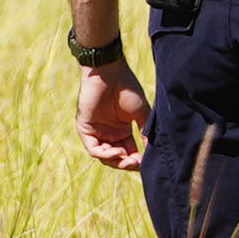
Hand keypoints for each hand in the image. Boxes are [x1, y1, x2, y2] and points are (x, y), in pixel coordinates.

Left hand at [78, 56, 147, 173]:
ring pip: (104, 157)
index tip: (146, 162)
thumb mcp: (141, 114)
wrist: (111, 73)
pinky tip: (117, 151)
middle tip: (136, 163)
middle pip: (117, 158)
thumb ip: (145, 133)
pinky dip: (105, 154)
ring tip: (127, 159)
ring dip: (117, 161)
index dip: (137, 161)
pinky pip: (93, 149)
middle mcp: (109, 133)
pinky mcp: (85, 128)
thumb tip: (152, 153)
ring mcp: (97, 131)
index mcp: (122, 131)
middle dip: (127, 164)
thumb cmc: (127, 89)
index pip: (129, 153)